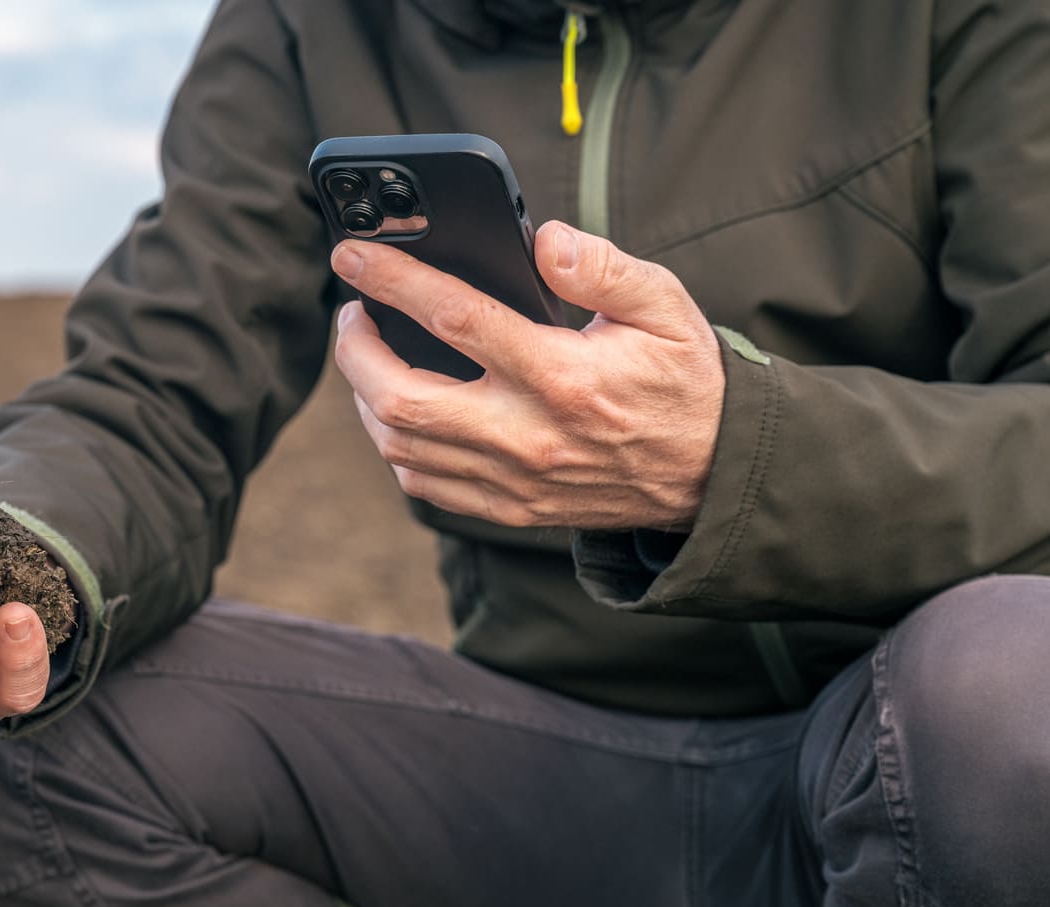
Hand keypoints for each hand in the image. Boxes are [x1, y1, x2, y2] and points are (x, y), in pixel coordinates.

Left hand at [330, 221, 723, 530]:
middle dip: (356, 350)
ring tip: (368, 355)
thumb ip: (604, 267)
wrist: (713, 474)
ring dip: (366, 398)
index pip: (455, 319)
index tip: (352, 255)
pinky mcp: (510, 509)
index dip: (393, 280)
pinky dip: (396, 447)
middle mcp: (528, 435)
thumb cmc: (682, 380)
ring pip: (401, 448)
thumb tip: (544, 239)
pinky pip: (425, 486)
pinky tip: (399, 411)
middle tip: (352, 313)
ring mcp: (514, 481)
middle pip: (400, 399)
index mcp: (562, 376)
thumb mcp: (664, 306)